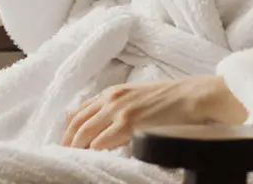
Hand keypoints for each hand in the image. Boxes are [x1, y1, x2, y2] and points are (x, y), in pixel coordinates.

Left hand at [61, 75, 248, 150]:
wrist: (192, 96)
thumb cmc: (171, 100)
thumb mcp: (139, 98)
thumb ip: (122, 108)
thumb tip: (110, 126)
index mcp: (113, 93)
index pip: (80, 111)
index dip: (69, 128)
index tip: (65, 142)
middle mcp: (111, 99)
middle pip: (77, 122)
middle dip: (67, 140)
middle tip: (61, 154)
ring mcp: (119, 110)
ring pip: (85, 132)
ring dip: (75, 147)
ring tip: (70, 159)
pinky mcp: (129, 123)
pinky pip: (101, 140)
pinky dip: (93, 150)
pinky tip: (90, 158)